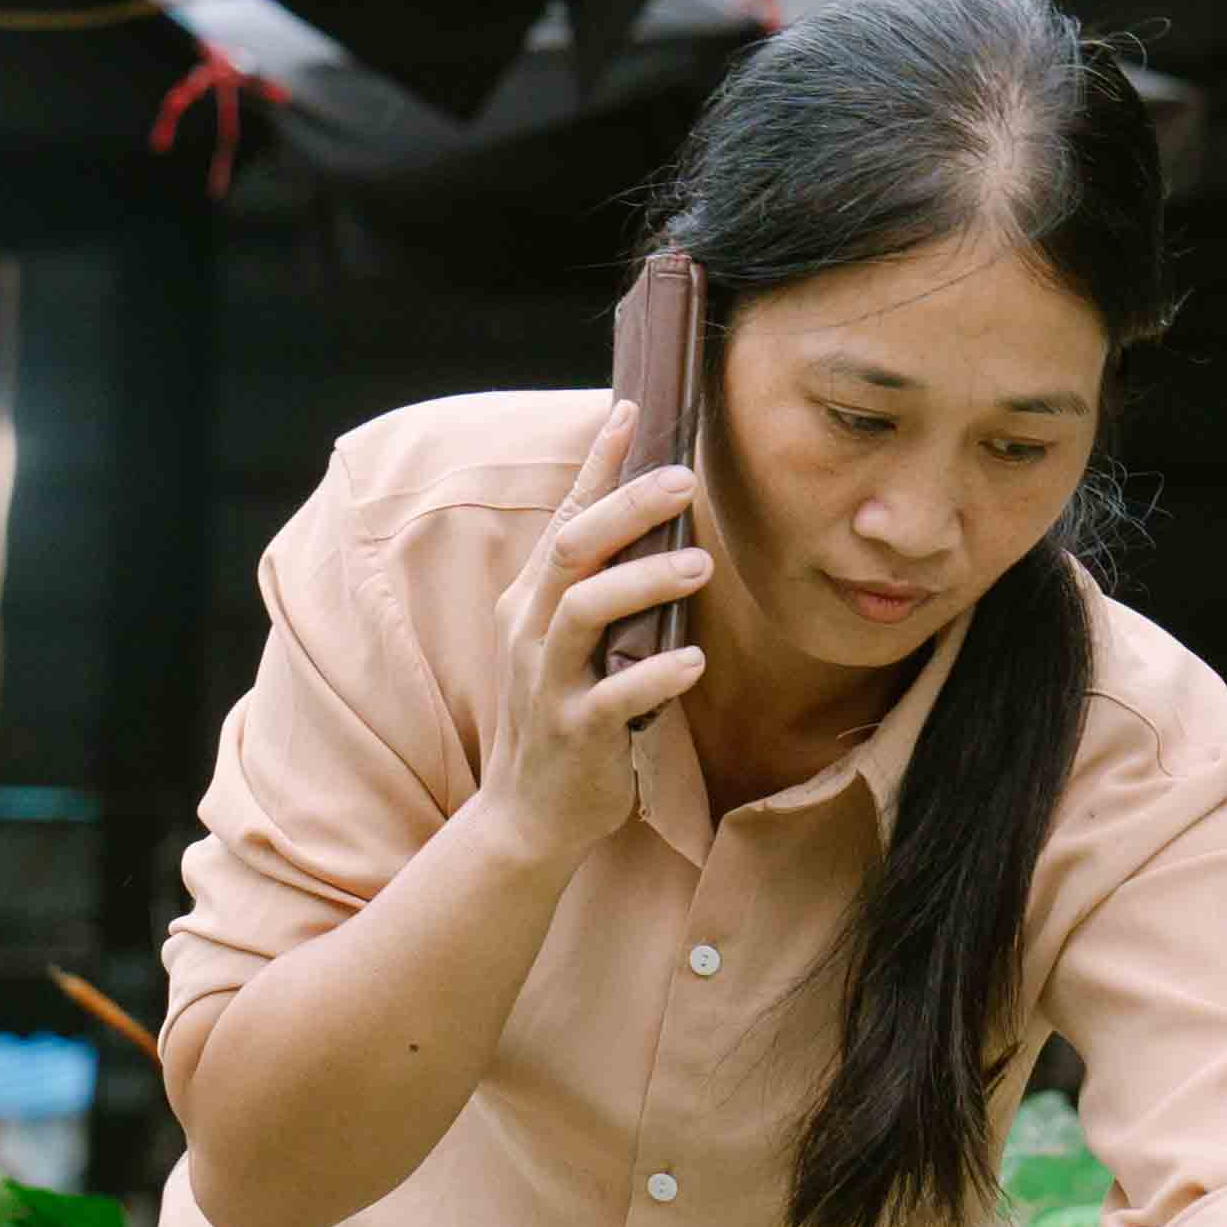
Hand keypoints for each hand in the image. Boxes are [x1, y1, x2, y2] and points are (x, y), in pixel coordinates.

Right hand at [468, 393, 713, 860]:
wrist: (526, 814)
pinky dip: (654, 674)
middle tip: (687, 480)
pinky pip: (612, 696)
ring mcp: (546, 680)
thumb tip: (657, 528)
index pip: (566, 517)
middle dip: (628, 507)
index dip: (598, 465)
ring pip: (585, 610)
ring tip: (700, 567)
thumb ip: (599, 589)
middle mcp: (530, 629)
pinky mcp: (571, 730)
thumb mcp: (568, 644)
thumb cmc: (563, 714)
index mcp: (531, 599)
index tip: (631, 412)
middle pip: (573, 549)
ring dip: (644, 582)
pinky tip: (693, 662)